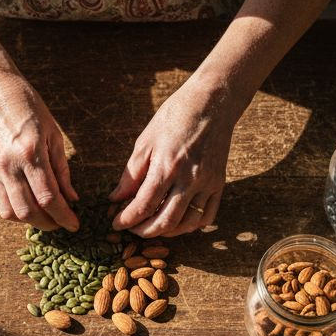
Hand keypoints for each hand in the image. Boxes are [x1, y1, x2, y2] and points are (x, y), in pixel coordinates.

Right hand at [0, 73, 78, 230]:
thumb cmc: (28, 108)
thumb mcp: (53, 134)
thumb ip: (62, 169)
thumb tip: (71, 198)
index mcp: (31, 154)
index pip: (49, 198)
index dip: (63, 216)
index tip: (74, 224)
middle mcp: (9, 165)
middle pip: (28, 211)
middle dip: (48, 223)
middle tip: (60, 222)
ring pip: (9, 213)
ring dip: (28, 221)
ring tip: (42, 216)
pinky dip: (10, 212)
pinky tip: (24, 205)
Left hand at [110, 80, 235, 237]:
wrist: (212, 103)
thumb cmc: (175, 116)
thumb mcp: (146, 141)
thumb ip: (131, 174)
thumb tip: (116, 198)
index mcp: (167, 166)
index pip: (144, 206)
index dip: (127, 220)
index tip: (115, 223)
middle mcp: (189, 179)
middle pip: (165, 221)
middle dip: (144, 231)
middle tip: (132, 229)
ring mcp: (207, 183)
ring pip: (188, 223)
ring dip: (168, 232)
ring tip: (153, 227)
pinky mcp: (219, 184)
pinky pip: (207, 216)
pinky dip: (191, 225)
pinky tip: (177, 222)